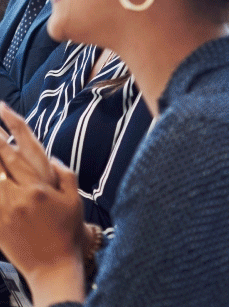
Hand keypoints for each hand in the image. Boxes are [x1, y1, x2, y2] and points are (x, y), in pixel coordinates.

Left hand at [0, 104, 85, 291]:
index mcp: (41, 185)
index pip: (22, 147)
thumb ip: (64, 174)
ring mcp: (4, 209)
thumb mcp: (75, 200)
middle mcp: (20, 194)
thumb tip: (49, 157)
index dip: (10, 124)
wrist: (53, 266)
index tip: (0, 108)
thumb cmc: (67, 232)